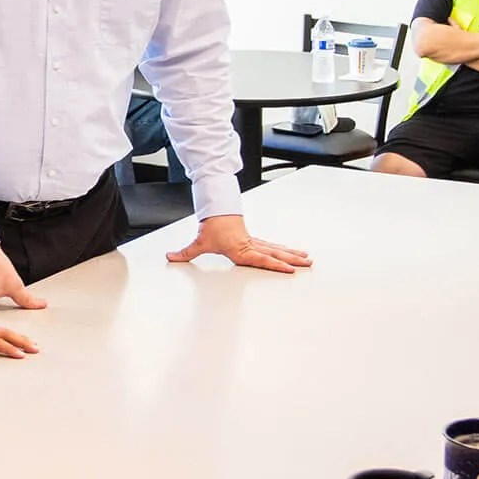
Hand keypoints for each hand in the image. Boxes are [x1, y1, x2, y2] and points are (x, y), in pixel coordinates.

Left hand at [167, 214, 311, 272]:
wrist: (216, 210)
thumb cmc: (211, 226)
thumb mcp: (199, 242)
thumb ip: (185, 252)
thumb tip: (170, 257)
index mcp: (240, 249)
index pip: (260, 258)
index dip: (275, 264)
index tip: (289, 268)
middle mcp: (250, 246)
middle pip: (275, 253)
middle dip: (291, 260)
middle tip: (307, 264)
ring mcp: (254, 242)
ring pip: (277, 249)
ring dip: (292, 254)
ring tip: (307, 259)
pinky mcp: (254, 240)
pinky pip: (273, 246)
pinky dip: (284, 250)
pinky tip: (293, 253)